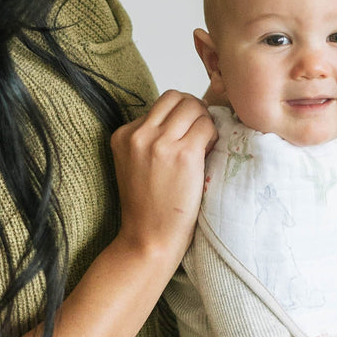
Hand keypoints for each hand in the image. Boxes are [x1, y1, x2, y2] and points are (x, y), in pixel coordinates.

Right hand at [110, 90, 216, 261]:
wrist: (149, 238)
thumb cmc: (149, 208)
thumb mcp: (136, 165)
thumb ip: (151, 139)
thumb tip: (187, 117)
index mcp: (123, 135)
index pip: (159, 105)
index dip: (180, 116)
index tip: (187, 134)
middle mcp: (138, 134)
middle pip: (176, 97)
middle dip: (194, 110)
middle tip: (202, 132)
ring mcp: (159, 143)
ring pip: (193, 107)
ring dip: (205, 121)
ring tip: (206, 144)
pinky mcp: (182, 154)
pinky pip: (206, 126)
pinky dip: (213, 135)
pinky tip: (210, 153)